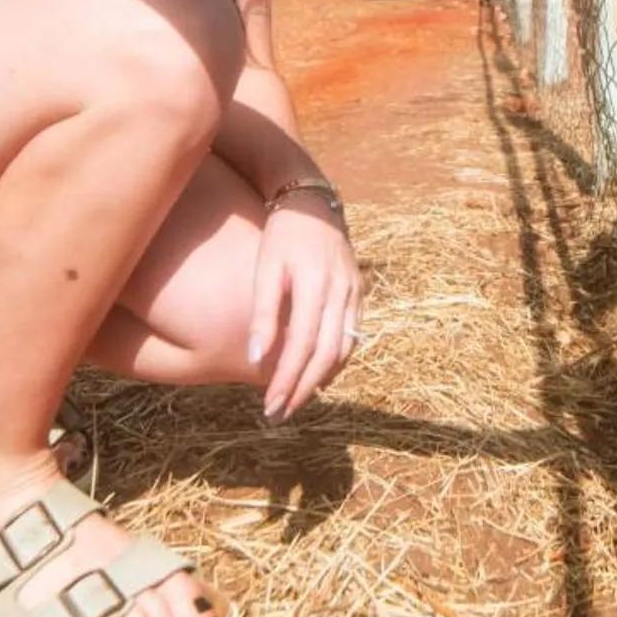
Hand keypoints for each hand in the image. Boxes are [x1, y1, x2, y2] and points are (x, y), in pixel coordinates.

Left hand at [247, 191, 360, 422]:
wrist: (313, 201)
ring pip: (344, 350)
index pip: (302, 347)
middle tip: (280, 414)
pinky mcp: (359, 292)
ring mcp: (355, 293)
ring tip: (295, 400)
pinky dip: (335, 360)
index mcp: (317, 286)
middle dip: (303, 389)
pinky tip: (317, 373)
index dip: (287, 380)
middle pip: (326, 356)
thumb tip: (257, 359)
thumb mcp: (265, 268)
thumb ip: (263, 313)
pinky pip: (352, 336)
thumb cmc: (283, 234)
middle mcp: (342, 292)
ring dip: (320, 380)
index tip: (269, 406)